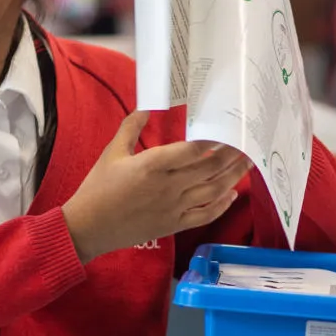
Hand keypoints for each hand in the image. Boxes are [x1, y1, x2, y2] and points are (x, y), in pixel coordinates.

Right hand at [62, 111, 250, 263]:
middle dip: (231, 156)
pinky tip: (231, 194)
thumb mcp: (112, 152)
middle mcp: (168, 186)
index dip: (213, 141)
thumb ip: (131, 128)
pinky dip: (221, 205)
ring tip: (247, 164)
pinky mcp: (174, 225)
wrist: (88, 228)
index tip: (227, 130)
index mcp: (152, 165)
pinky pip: (205, 215)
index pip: (192, 151)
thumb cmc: (98, 188)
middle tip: (247, 143)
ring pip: (213, 191)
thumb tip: (147, 107)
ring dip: (233, 177)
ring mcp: (174, 207)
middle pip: (209, 169)